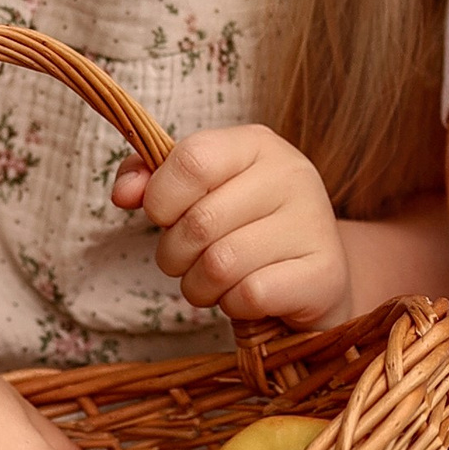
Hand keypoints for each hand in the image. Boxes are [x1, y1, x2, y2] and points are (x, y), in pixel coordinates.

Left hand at [112, 125, 351, 329]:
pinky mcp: (324, 273)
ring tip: (213, 282)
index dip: (161, 197)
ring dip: (199, 286)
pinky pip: (249, 295)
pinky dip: (234, 305)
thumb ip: (152, 180)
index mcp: (257, 144)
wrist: (313, 276)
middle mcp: (292, 175)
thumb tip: (124, 194)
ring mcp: (314, 223)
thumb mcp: (199, 193)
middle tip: (188, 261)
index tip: (164, 216)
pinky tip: (247, 297)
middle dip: (174, 255)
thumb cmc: (243, 229)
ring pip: (220, 264)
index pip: (192, 159)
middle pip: (199, 222)